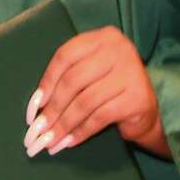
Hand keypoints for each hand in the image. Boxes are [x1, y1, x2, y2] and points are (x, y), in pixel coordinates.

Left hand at [24, 26, 169, 158]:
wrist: (146, 111)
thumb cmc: (109, 91)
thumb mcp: (88, 75)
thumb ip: (65, 80)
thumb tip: (35, 108)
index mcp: (102, 37)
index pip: (65, 56)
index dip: (46, 82)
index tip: (33, 108)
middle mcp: (119, 49)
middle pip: (73, 80)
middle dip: (52, 109)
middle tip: (37, 130)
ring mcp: (131, 72)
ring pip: (85, 101)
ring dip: (63, 124)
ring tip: (49, 141)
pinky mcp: (138, 97)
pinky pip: (100, 117)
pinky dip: (81, 131)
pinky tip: (69, 141)